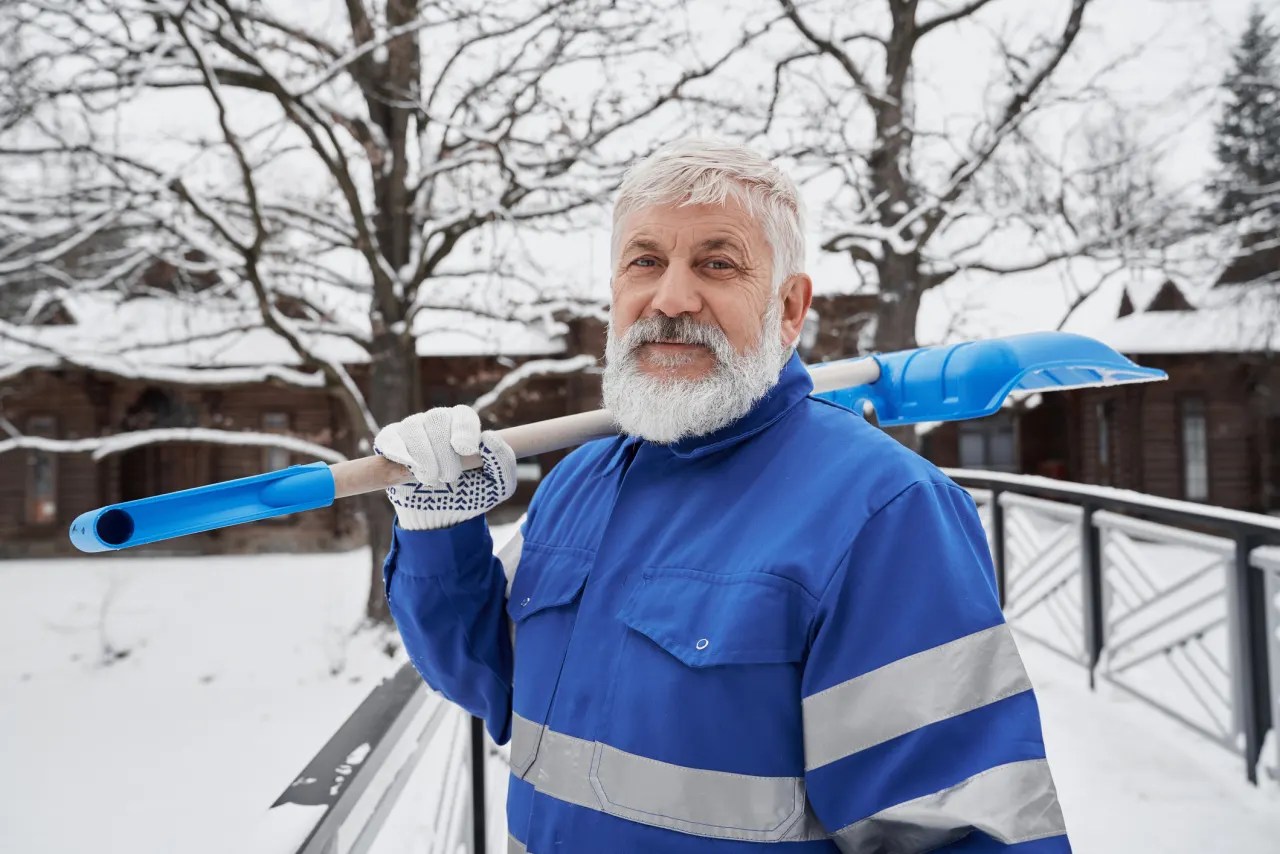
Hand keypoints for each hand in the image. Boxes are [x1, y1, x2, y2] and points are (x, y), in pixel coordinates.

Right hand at [374, 405, 516, 529]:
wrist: (441, 515)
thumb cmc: (472, 493)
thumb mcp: (499, 484)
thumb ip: (503, 461)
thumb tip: (489, 438)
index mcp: (463, 425)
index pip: (462, 414)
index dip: (464, 430)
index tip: (466, 451)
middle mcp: (437, 421)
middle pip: (437, 419)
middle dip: (444, 452)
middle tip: (450, 478)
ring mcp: (412, 429)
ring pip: (413, 428)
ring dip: (424, 457)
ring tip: (431, 479)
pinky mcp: (390, 443)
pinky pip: (390, 438)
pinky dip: (398, 450)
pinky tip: (408, 465)